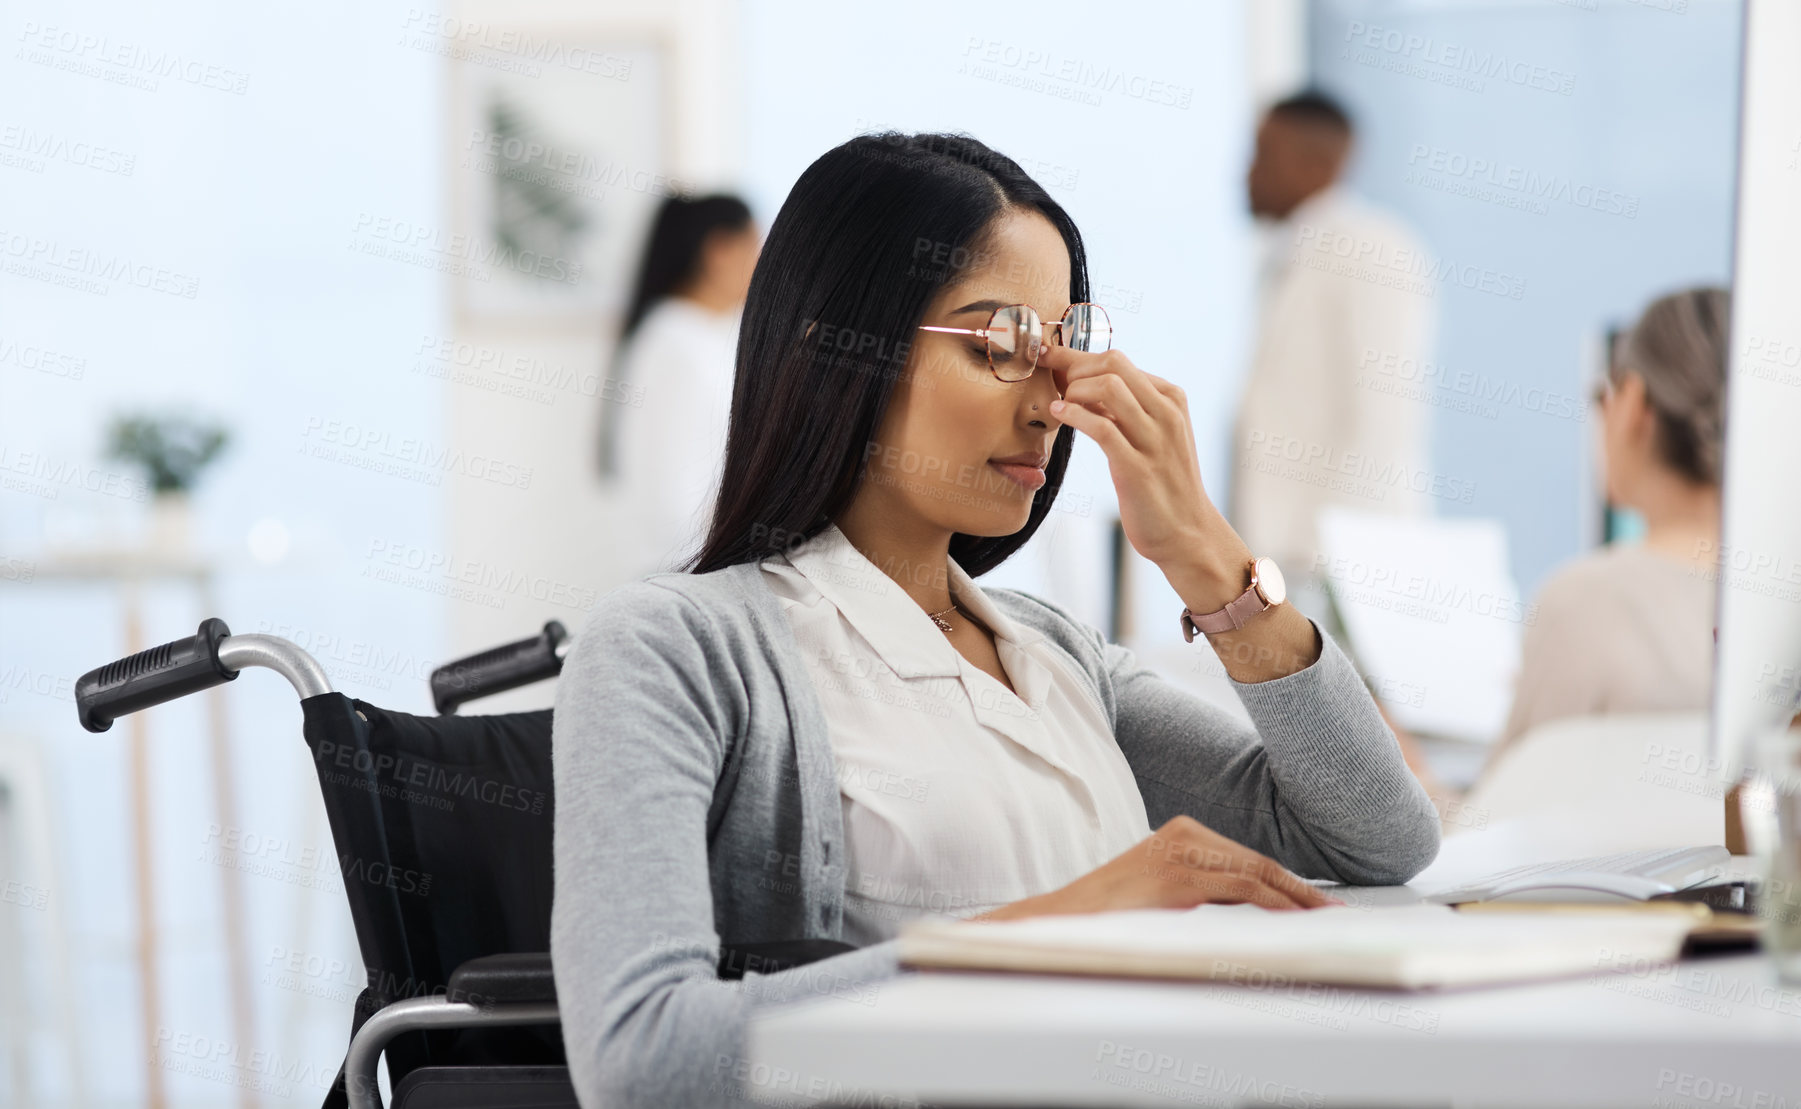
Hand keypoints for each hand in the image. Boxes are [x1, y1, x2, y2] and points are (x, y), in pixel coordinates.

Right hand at [975, 816, 1339, 920]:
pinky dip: (1275, 904)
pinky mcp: (1179, 878)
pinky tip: (1295, 919)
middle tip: (1334, 913)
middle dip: (1300, 890)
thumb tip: (1248, 901)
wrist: (1065, 919)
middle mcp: (1184, 833)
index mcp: (1182, 830)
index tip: (1316, 902)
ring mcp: (1181, 852)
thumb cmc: (1112, 912)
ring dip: (1296, 899)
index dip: (1286, 881)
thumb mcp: (1165, 891)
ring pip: (1256, 874)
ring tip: (1325, 919)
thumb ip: (1200, 887)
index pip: (1247, 857)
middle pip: (1257, 862)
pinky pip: (1241, 890)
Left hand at [1038, 344, 1224, 567]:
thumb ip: (1127, 409)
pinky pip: (1102, 427)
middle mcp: (1167, 413)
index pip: (1119, 360)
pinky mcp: (1138, 468)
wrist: (1186, 532)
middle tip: (1050, 381)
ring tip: (1060, 405)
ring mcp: (1155, 439)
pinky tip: (1058, 415)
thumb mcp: (1152, 435)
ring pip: (1109, 387)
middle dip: (1073, 366)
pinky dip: (1074, 415)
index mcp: (1171, 399)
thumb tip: (1083, 383)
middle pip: (1114, 364)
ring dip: (1074, 390)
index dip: (1078, 357)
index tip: (1052, 361)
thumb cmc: (1162, 482)